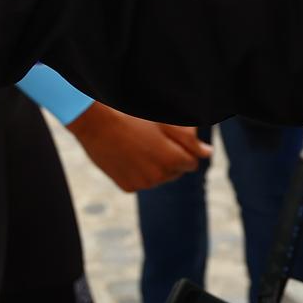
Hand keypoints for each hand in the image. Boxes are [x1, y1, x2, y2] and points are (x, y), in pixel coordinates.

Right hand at [65, 102, 209, 191]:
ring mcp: (143, 183)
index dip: (181, 149)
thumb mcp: (162, 121)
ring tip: (135, 146)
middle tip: (149, 140)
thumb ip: (188, 139)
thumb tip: (208, 152)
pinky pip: (139, 182)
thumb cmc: (131, 115)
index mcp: (173, 159)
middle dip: (168, 159)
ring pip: (157, 178)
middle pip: (175, 172)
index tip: (167, 138)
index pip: (191, 162)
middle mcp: (161, 176)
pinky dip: (136, 172)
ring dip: (152, 166)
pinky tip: (125, 156)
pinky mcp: (128, 187)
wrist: (95, 123)